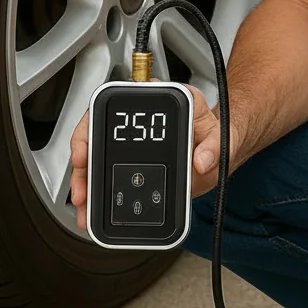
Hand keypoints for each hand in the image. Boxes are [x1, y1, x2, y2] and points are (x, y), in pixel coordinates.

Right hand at [69, 80, 238, 229]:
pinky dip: (97, 188)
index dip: (94, 127)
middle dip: (82, 161)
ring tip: (84, 206)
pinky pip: (107, 169)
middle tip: (82, 189)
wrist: (222, 148)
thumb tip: (202, 159)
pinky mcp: (134, 156)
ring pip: (98, 152)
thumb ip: (218, 146)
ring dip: (85, 180)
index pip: (123, 104)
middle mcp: (148, 114)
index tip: (86, 152)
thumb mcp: (226, 138)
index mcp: (169, 99)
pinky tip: (92, 208)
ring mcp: (137, 137)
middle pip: (100, 129)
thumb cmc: (221, 135)